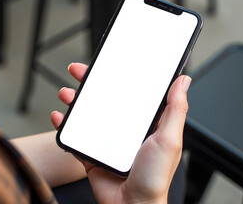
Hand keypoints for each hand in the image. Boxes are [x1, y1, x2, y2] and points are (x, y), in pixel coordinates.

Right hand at [51, 63, 190, 203]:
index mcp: (145, 123)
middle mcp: (125, 129)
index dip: (120, 76)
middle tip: (79, 71)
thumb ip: (175, 110)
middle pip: (105, 99)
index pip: (131, 93)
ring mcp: (107, 141)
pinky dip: (65, 125)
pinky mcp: (92, 153)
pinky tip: (59, 117)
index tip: (110, 64)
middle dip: (90, 83)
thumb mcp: (169, 139)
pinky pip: (76, 136)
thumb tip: (183, 81)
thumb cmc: (154, 178)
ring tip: (67, 94)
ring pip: (88, 114)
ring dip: (74, 101)